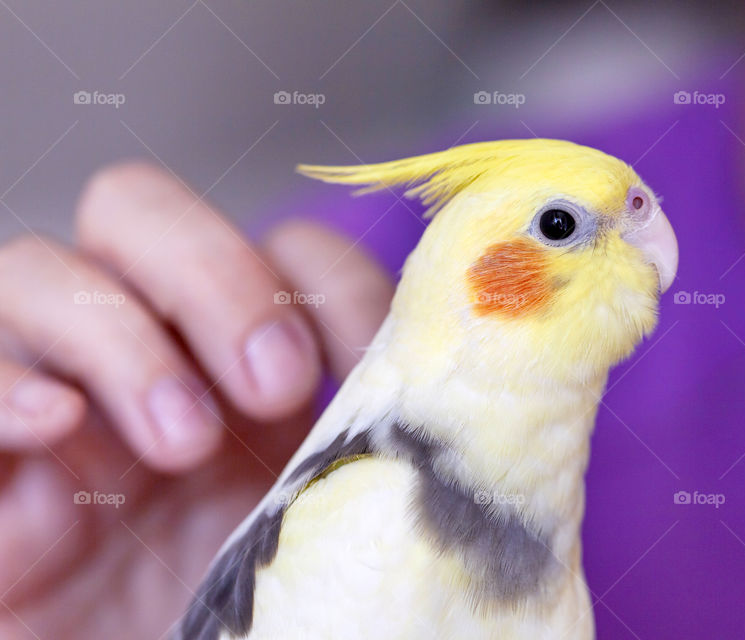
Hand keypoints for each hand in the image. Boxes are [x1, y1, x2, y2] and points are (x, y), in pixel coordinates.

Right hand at [0, 162, 392, 638]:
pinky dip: (1, 381)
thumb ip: (366, 437)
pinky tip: (53, 425)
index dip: (326, 279)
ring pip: (36, 269)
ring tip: (181, 444)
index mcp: (244, 357)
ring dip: (118, 338)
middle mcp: (148, 351)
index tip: (366, 365)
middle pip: (139, 211)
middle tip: (273, 383)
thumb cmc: (262, 611)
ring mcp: (57, 397)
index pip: (280, 247)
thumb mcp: (329, 513)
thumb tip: (434, 377)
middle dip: (213, 277)